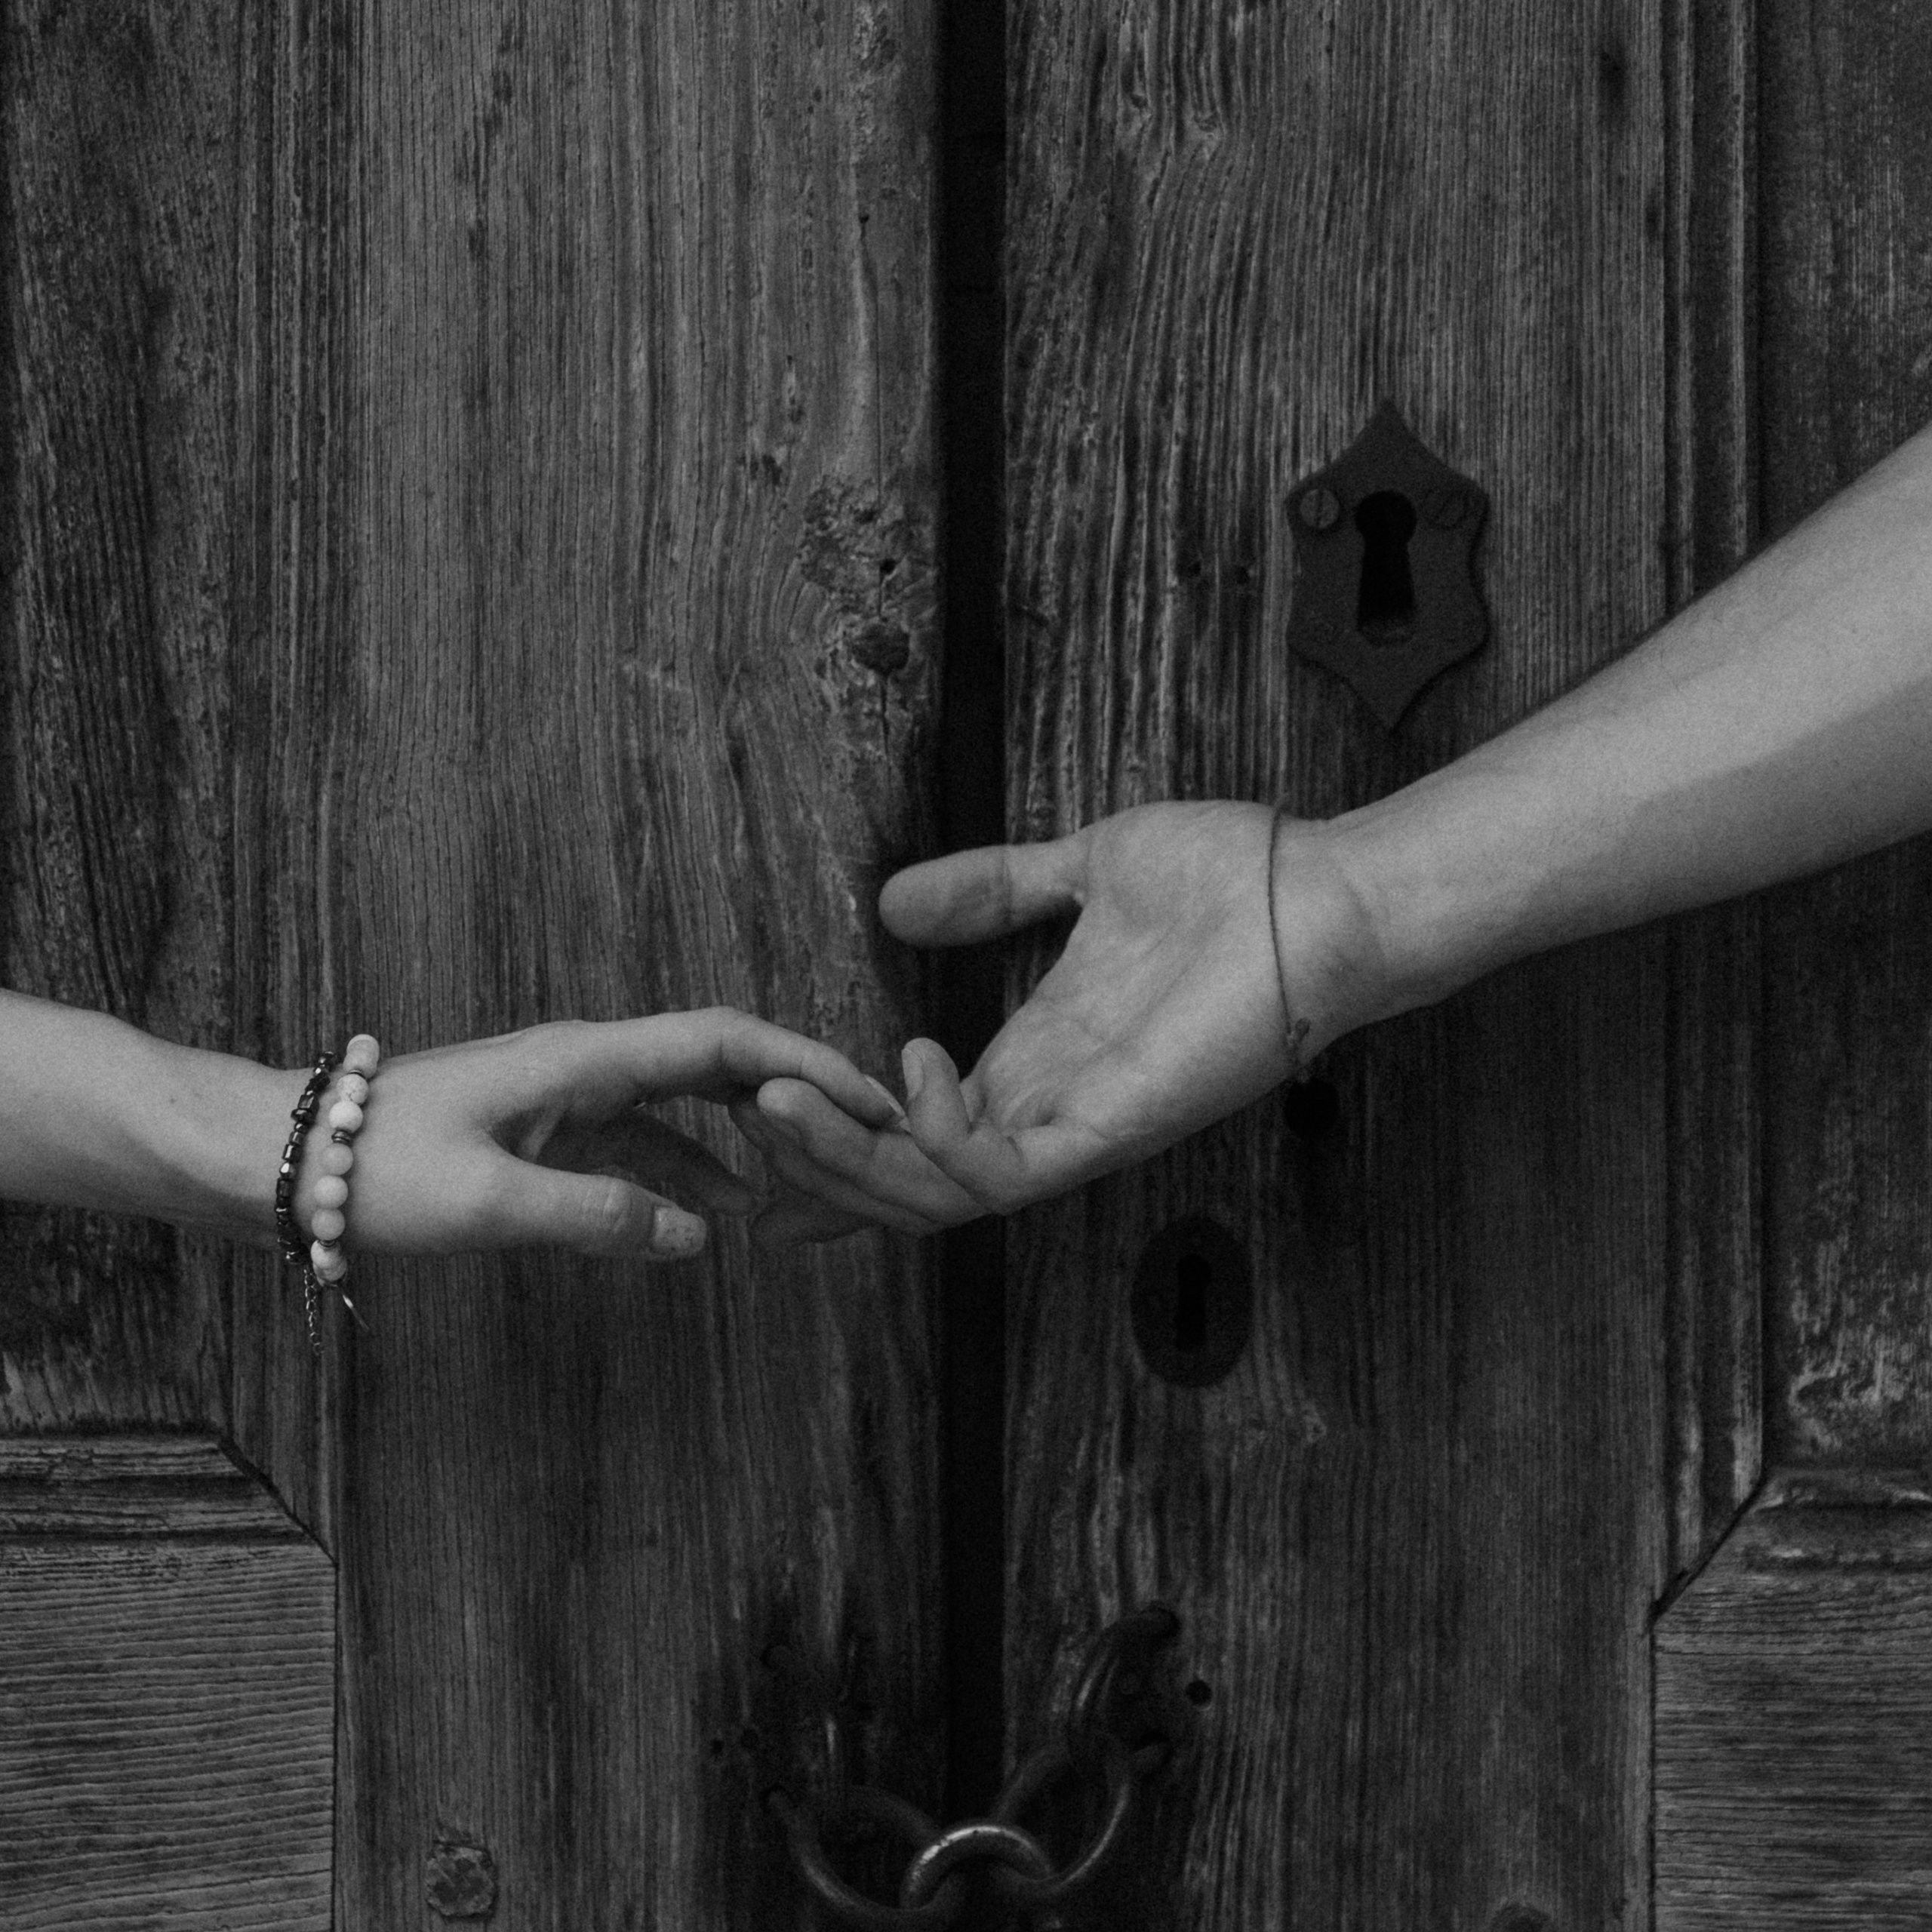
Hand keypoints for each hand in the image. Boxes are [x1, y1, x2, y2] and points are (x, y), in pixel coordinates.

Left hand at [296, 1007, 903, 1260]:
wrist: (285, 1158)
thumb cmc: (374, 1168)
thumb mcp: (485, 1201)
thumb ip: (595, 1216)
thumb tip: (698, 1235)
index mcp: (586, 1058)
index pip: (724, 1044)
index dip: (806, 1065)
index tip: (872, 1097)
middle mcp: (591, 1064)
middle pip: (722, 1064)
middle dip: (798, 1095)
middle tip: (868, 1138)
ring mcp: (573, 1097)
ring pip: (690, 1107)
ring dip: (751, 1141)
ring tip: (812, 1187)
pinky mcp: (553, 1133)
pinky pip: (647, 1146)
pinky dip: (693, 1175)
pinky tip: (722, 1218)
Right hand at [734, 802, 1369, 1240]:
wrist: (1326, 888)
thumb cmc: (1230, 880)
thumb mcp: (1081, 868)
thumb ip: (992, 890)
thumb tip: (893, 901)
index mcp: (1031, 1056)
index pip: (912, 1126)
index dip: (833, 1132)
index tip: (749, 1116)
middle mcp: (1044, 1103)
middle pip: (905, 1177)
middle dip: (816, 1160)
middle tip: (744, 1112)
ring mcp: (1079, 1123)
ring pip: (938, 1195)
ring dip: (851, 1162)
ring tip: (780, 1103)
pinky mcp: (1115, 1127)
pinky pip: (1008, 1173)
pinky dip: (943, 1139)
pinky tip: (908, 1070)